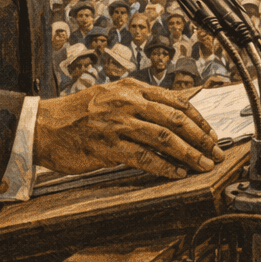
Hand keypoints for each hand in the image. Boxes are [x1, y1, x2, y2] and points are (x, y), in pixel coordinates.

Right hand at [34, 78, 225, 179]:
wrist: (43, 125)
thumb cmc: (78, 112)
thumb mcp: (112, 95)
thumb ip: (142, 101)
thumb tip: (176, 109)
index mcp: (131, 87)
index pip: (176, 101)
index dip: (199, 119)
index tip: (212, 133)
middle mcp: (127, 102)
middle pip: (175, 119)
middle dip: (202, 138)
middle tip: (216, 152)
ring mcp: (117, 124)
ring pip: (164, 139)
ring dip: (190, 154)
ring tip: (203, 165)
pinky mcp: (108, 146)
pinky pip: (143, 158)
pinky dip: (165, 167)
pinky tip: (177, 173)